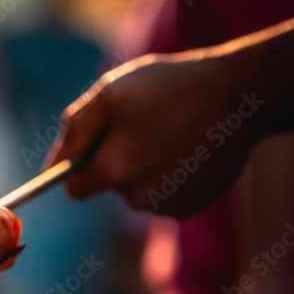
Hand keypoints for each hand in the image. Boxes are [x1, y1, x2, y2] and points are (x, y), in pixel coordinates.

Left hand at [43, 52, 262, 216]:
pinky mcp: (192, 205)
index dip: (78, 166)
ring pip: (137, 192)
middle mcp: (139, 198)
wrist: (241, 96)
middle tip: (141, 126)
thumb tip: (53, 165)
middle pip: (109, 187)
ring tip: (169, 133)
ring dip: (144, 168)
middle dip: (115, 162)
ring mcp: (169, 205)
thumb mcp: (111, 93)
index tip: (92, 147)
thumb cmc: (169, 87)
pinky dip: (169, 176)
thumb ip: (76, 129)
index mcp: (114, 170)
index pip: (74, 188)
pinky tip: (187, 149)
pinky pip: (164, 195)